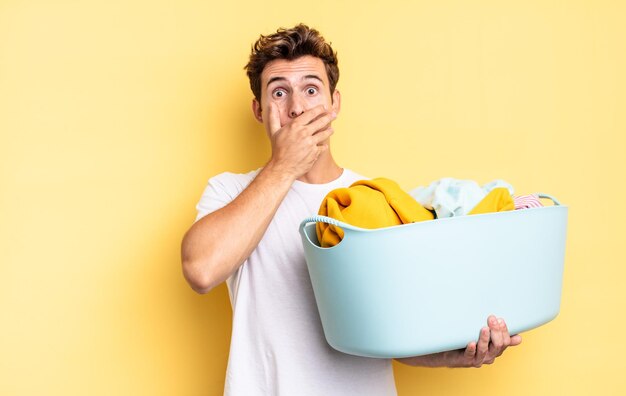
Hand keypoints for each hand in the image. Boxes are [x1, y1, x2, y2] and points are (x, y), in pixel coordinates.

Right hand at [265, 103, 335, 178]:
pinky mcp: (315, 152)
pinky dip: (323, 146)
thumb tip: (271, 104)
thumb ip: (273, 117)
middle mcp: (304, 133)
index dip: (319, 109)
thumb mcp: (274, 131)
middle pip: (321, 122)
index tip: (323, 107)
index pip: (311, 113)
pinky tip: (324, 145)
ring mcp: (311, 143)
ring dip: (329, 131)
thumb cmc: (278, 149)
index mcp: (295, 126)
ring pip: (325, 133)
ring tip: (331, 129)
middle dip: (329, 117)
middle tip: (334, 115)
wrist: (282, 167)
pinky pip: (323, 147)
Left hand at [395, 315, 521, 367]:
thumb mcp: (483, 335)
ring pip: (485, 351)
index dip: (504, 331)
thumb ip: (497, 334)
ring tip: (484, 328)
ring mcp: (476, 359)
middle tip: (492, 319)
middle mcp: (488, 356)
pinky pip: (469, 356)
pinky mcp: (464, 361)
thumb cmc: (466, 340)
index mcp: (494, 350)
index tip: (500, 319)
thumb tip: (519, 337)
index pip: (505, 341)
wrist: (446, 352)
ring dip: (485, 339)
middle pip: (498, 346)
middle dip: (496, 332)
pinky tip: (471, 342)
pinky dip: (471, 349)